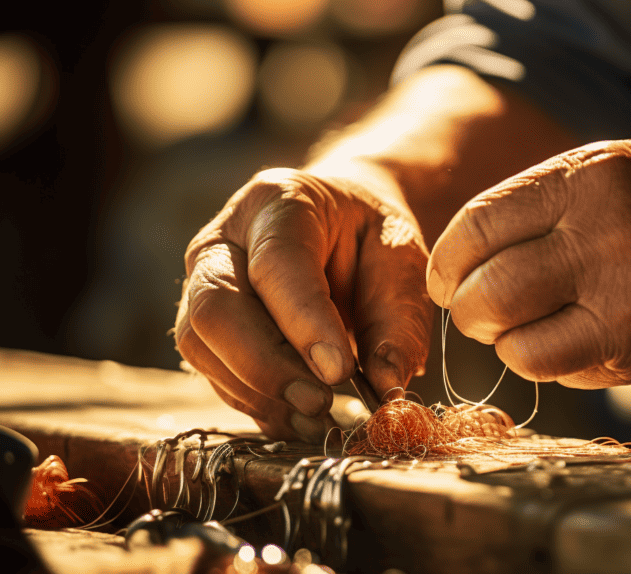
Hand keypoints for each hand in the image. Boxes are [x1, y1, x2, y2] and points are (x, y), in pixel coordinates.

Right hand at [175, 166, 432, 440]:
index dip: (304, 322)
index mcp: (279, 203)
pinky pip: (211, 372)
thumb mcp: (403, 261)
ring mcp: (201, 282)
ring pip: (200, 345)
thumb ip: (399, 322)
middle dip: (266, 367)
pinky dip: (254, 404)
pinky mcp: (203, 326)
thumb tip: (386, 385)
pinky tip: (299, 419)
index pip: (276, 265)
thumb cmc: (372, 239)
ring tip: (316, 417)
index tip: (340, 371)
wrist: (344, 227)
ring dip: (257, 393)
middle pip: (215, 308)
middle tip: (322, 402)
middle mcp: (223, 240)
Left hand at [427, 139, 630, 387]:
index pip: (476, 227)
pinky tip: (577, 339)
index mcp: (588, 178)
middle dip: (468, 311)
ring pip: (517, 347)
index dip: (447, 262)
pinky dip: (551, 364)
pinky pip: (561, 372)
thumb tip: (466, 262)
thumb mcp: (615, 167)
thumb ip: (540, 205)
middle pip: (486, 294)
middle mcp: (605, 236)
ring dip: (509, 345)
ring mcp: (628, 299)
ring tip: (530, 327)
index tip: (448, 277)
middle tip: (479, 311)